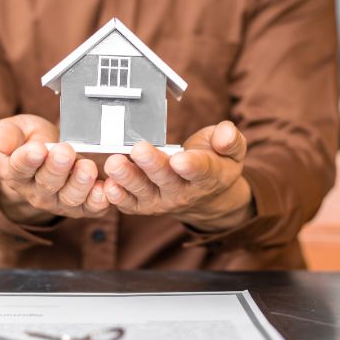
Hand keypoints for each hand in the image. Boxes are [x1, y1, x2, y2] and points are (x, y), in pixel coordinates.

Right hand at [0, 115, 108, 223]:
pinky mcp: (82, 207)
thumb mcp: (17, 129)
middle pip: (47, 183)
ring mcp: (60, 202)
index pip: (19, 168)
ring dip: (80, 183)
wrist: (50, 157)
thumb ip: (7, 133)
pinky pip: (91, 208)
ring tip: (87, 168)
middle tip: (65, 151)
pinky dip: (99, 200)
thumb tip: (1, 141)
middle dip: (57, 168)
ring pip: (70, 197)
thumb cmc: (32, 141)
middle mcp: (37, 192)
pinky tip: (104, 188)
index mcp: (15, 172)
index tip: (37, 149)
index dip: (28, 160)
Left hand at [103, 121, 253, 231]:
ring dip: (127, 178)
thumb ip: (230, 141)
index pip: (201, 171)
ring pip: (143, 191)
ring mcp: (161, 200)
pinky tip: (107, 185)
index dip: (191, 166)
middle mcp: (183, 192)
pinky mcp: (142, 205)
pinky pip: (128, 204)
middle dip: (152, 165)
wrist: (204, 196)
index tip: (180, 159)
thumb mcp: (232, 151)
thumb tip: (226, 134)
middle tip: (139, 150)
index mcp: (208, 177)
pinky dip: (117, 196)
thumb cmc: (214, 163)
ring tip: (114, 163)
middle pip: (166, 180)